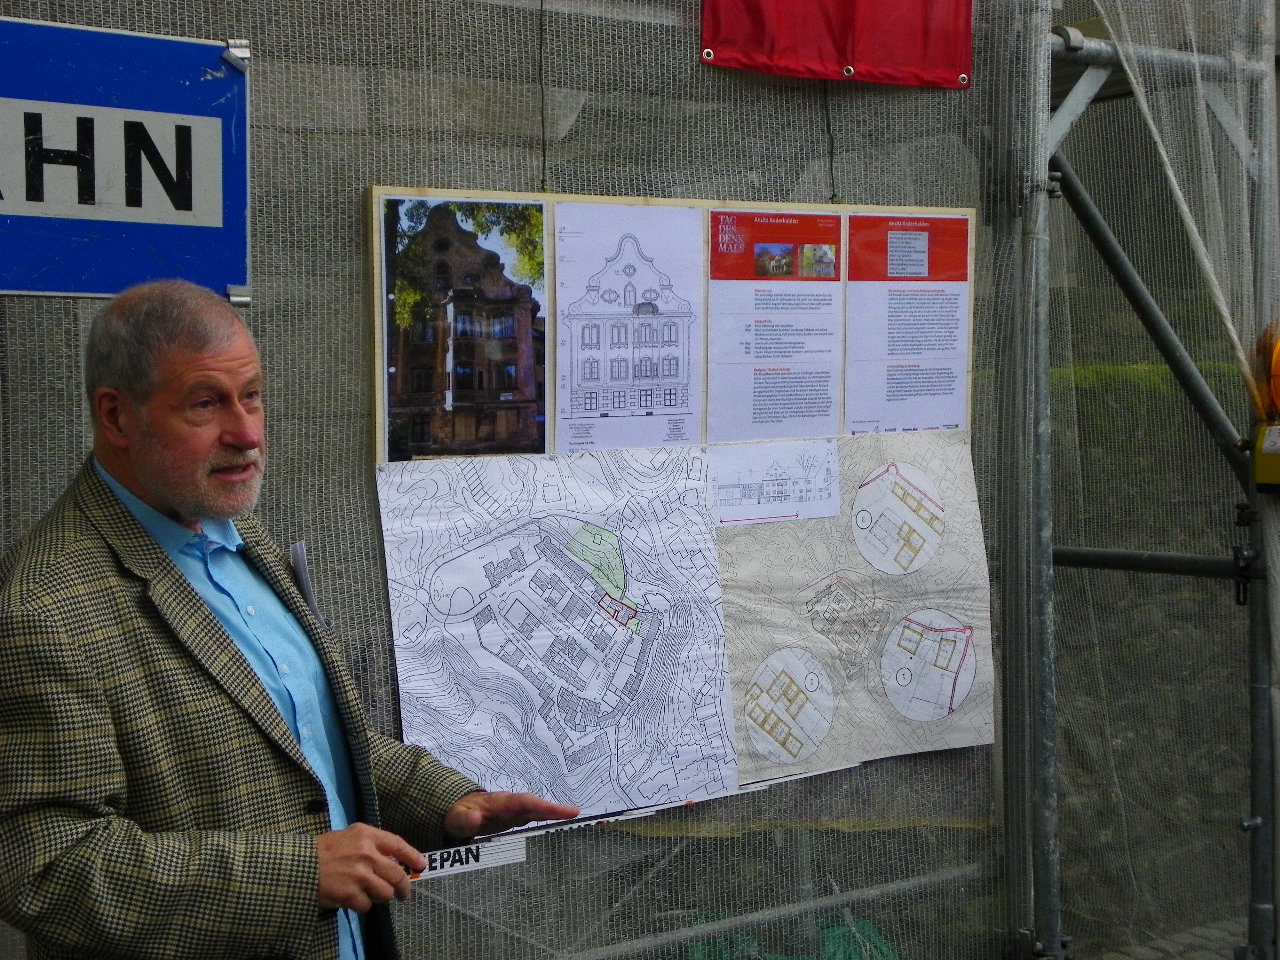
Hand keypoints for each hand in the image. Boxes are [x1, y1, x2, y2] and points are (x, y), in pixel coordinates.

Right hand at [315, 822, 426, 910]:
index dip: (413, 856)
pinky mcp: (350, 894)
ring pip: (385, 893)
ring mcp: (359, 875)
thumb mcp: (350, 836)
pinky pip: (367, 905)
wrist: (299, 865)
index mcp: (367, 835)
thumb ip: (372, 844)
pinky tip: (354, 899)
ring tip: (371, 894)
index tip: (421, 865)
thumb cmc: (323, 849)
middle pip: (396, 874)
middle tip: (403, 894)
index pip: (398, 845)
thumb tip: (394, 860)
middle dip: (403, 887)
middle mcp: (367, 854)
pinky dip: (363, 905)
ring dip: (380, 896)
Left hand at [443, 791, 579, 839]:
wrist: (458, 815)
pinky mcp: (516, 823)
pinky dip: (549, 826)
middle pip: (538, 807)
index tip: (567, 810)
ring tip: (578, 826)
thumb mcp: (457, 818)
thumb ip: (464, 819)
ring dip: (557, 819)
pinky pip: (535, 823)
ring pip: (539, 815)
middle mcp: (513, 806)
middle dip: (558, 811)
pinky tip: (562, 835)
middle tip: (579, 816)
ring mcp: (516, 814)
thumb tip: (475, 818)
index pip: (527, 802)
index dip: (547, 806)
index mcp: (502, 803)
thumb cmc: (458, 815)